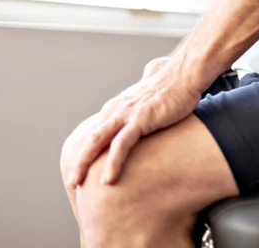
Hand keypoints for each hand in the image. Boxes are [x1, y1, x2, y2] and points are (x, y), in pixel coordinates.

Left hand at [67, 56, 202, 186]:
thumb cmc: (174, 85)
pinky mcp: (140, 119)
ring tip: (77, 183)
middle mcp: (116, 109)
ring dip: (83, 163)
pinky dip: (112, 162)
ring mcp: (127, 114)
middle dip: (78, 161)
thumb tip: (144, 98)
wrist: (186, 74)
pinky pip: (121, 144)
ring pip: (96, 141)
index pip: (95, 132)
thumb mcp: (151, 97)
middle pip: (89, 138)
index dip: (87, 151)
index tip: (83, 169)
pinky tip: (108, 180)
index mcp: (118, 107)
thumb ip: (143, 102)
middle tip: (72, 182)